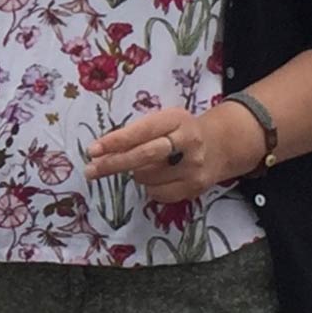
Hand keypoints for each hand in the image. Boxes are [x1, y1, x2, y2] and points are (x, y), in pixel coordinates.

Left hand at [84, 102, 264, 203]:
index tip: (93, 150)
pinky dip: (149, 188)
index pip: (142, 131)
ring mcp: (193, 166)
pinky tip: (156, 178)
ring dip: (135, 174)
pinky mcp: (195, 186)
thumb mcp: (164, 121)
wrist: (220, 145)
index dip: (116, 141)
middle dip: (113, 164)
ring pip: (147, 177)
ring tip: (142, 166)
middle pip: (144, 156)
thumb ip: (138, 132)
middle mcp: (187, 141)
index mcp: (176, 119)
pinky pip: (158, 194)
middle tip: (91, 170)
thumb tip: (101, 152)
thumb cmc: (179, 130)